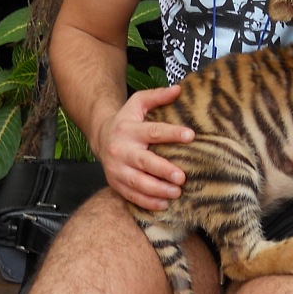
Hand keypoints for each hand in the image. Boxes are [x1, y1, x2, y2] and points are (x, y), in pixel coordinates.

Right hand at [95, 84, 193, 210]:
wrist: (100, 136)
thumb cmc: (126, 120)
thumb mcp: (138, 103)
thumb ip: (157, 96)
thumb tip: (178, 89)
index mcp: (129, 129)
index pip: (153, 131)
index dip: (172, 133)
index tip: (191, 136)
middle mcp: (121, 150)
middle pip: (144, 161)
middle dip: (163, 170)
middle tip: (182, 177)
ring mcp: (117, 169)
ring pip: (137, 182)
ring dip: (157, 190)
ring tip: (176, 192)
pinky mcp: (115, 183)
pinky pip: (131, 195)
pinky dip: (147, 202)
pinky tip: (164, 204)